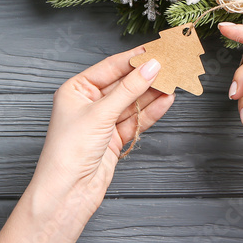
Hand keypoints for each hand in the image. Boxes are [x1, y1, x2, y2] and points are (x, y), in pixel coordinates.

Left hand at [0, 46, 174, 242]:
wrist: (67, 193)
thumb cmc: (69, 152)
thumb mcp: (100, 113)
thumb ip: (129, 89)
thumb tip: (151, 66)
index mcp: (76, 89)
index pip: (110, 67)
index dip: (134, 58)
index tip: (156, 49)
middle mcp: (89, 103)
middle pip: (124, 83)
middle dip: (147, 75)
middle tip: (170, 64)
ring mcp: (102, 121)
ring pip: (133, 101)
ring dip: (153, 93)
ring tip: (174, 80)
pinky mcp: (114, 138)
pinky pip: (136, 119)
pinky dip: (152, 111)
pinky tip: (167, 100)